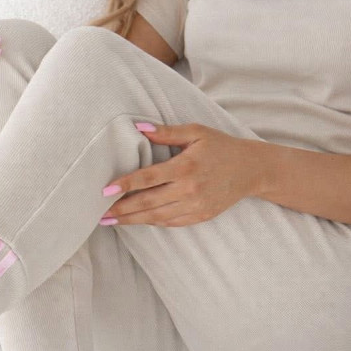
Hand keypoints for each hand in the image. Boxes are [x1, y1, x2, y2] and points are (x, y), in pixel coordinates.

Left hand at [100, 122, 253, 226]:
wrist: (251, 169)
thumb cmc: (221, 146)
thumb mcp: (196, 132)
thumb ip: (166, 133)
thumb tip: (139, 127)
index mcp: (186, 166)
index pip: (148, 178)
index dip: (125, 185)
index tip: (105, 191)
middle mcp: (190, 189)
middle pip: (148, 202)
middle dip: (122, 210)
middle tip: (99, 214)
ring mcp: (196, 205)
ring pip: (157, 216)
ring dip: (133, 220)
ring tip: (112, 221)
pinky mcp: (201, 216)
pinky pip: (171, 222)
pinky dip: (153, 222)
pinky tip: (138, 221)